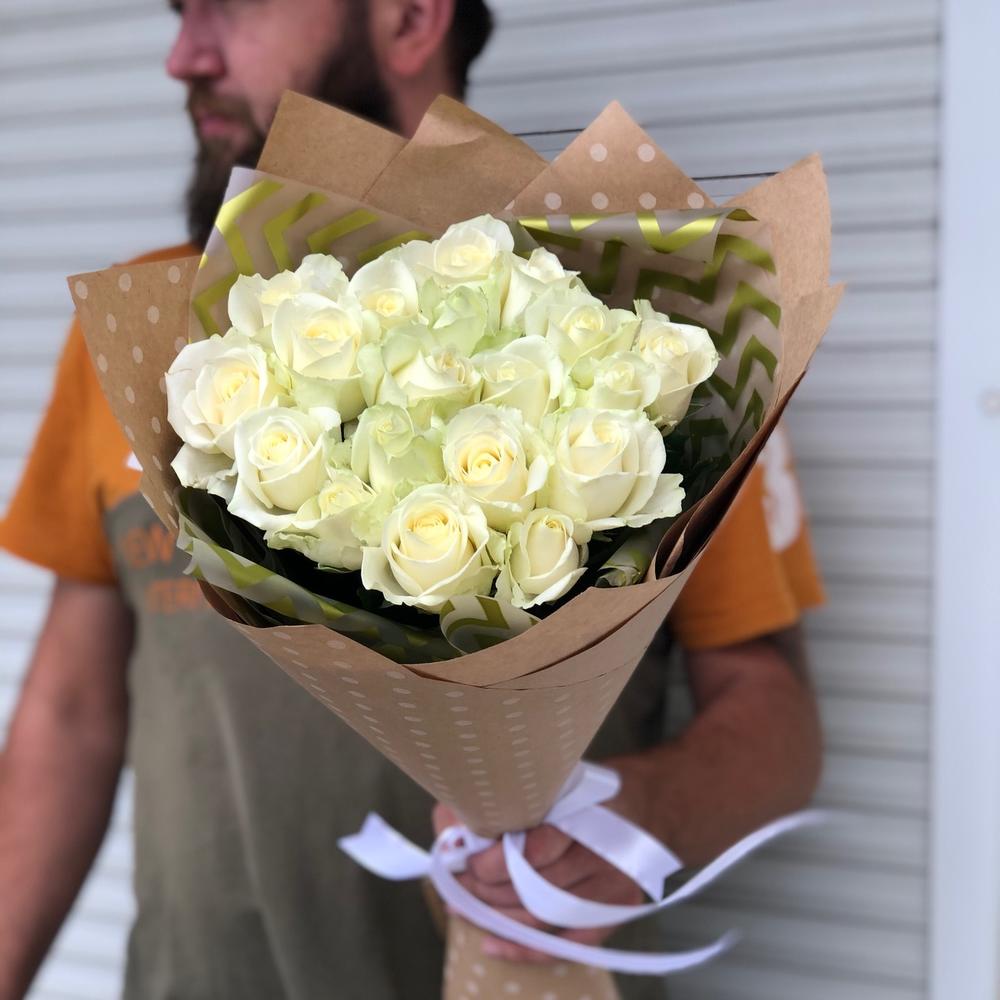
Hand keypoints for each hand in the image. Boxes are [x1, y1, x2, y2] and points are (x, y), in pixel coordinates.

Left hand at [432, 760, 648, 963]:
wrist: (646, 804)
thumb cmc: (589, 791)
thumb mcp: (553, 783)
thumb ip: (507, 801)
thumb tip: (452, 825)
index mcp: (586, 818)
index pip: (534, 852)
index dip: (494, 861)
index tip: (466, 858)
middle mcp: (603, 859)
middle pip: (533, 888)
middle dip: (486, 889)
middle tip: (458, 882)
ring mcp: (610, 891)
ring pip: (541, 917)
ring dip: (496, 915)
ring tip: (464, 906)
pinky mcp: (614, 913)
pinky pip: (566, 944)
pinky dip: (525, 948)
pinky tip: (492, 943)